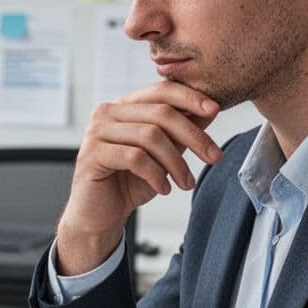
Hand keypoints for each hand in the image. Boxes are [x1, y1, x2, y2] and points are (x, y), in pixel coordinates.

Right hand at [57, 81, 223, 273]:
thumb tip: (211, 110)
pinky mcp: (92, 155)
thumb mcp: (163, 155)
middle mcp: (107, 113)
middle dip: (193, 135)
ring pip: (150, 136)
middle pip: (160, 113)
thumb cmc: (128, 184)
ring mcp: (96, 132)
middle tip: (213, 156)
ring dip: (176, 162)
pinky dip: (156, 175)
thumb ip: (181, 132)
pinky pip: (135, 158)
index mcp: (123, 106)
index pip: (161, 91)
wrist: (99, 216)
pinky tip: (163, 189)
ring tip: (186, 182)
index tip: (215, 110)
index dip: (190, 98)